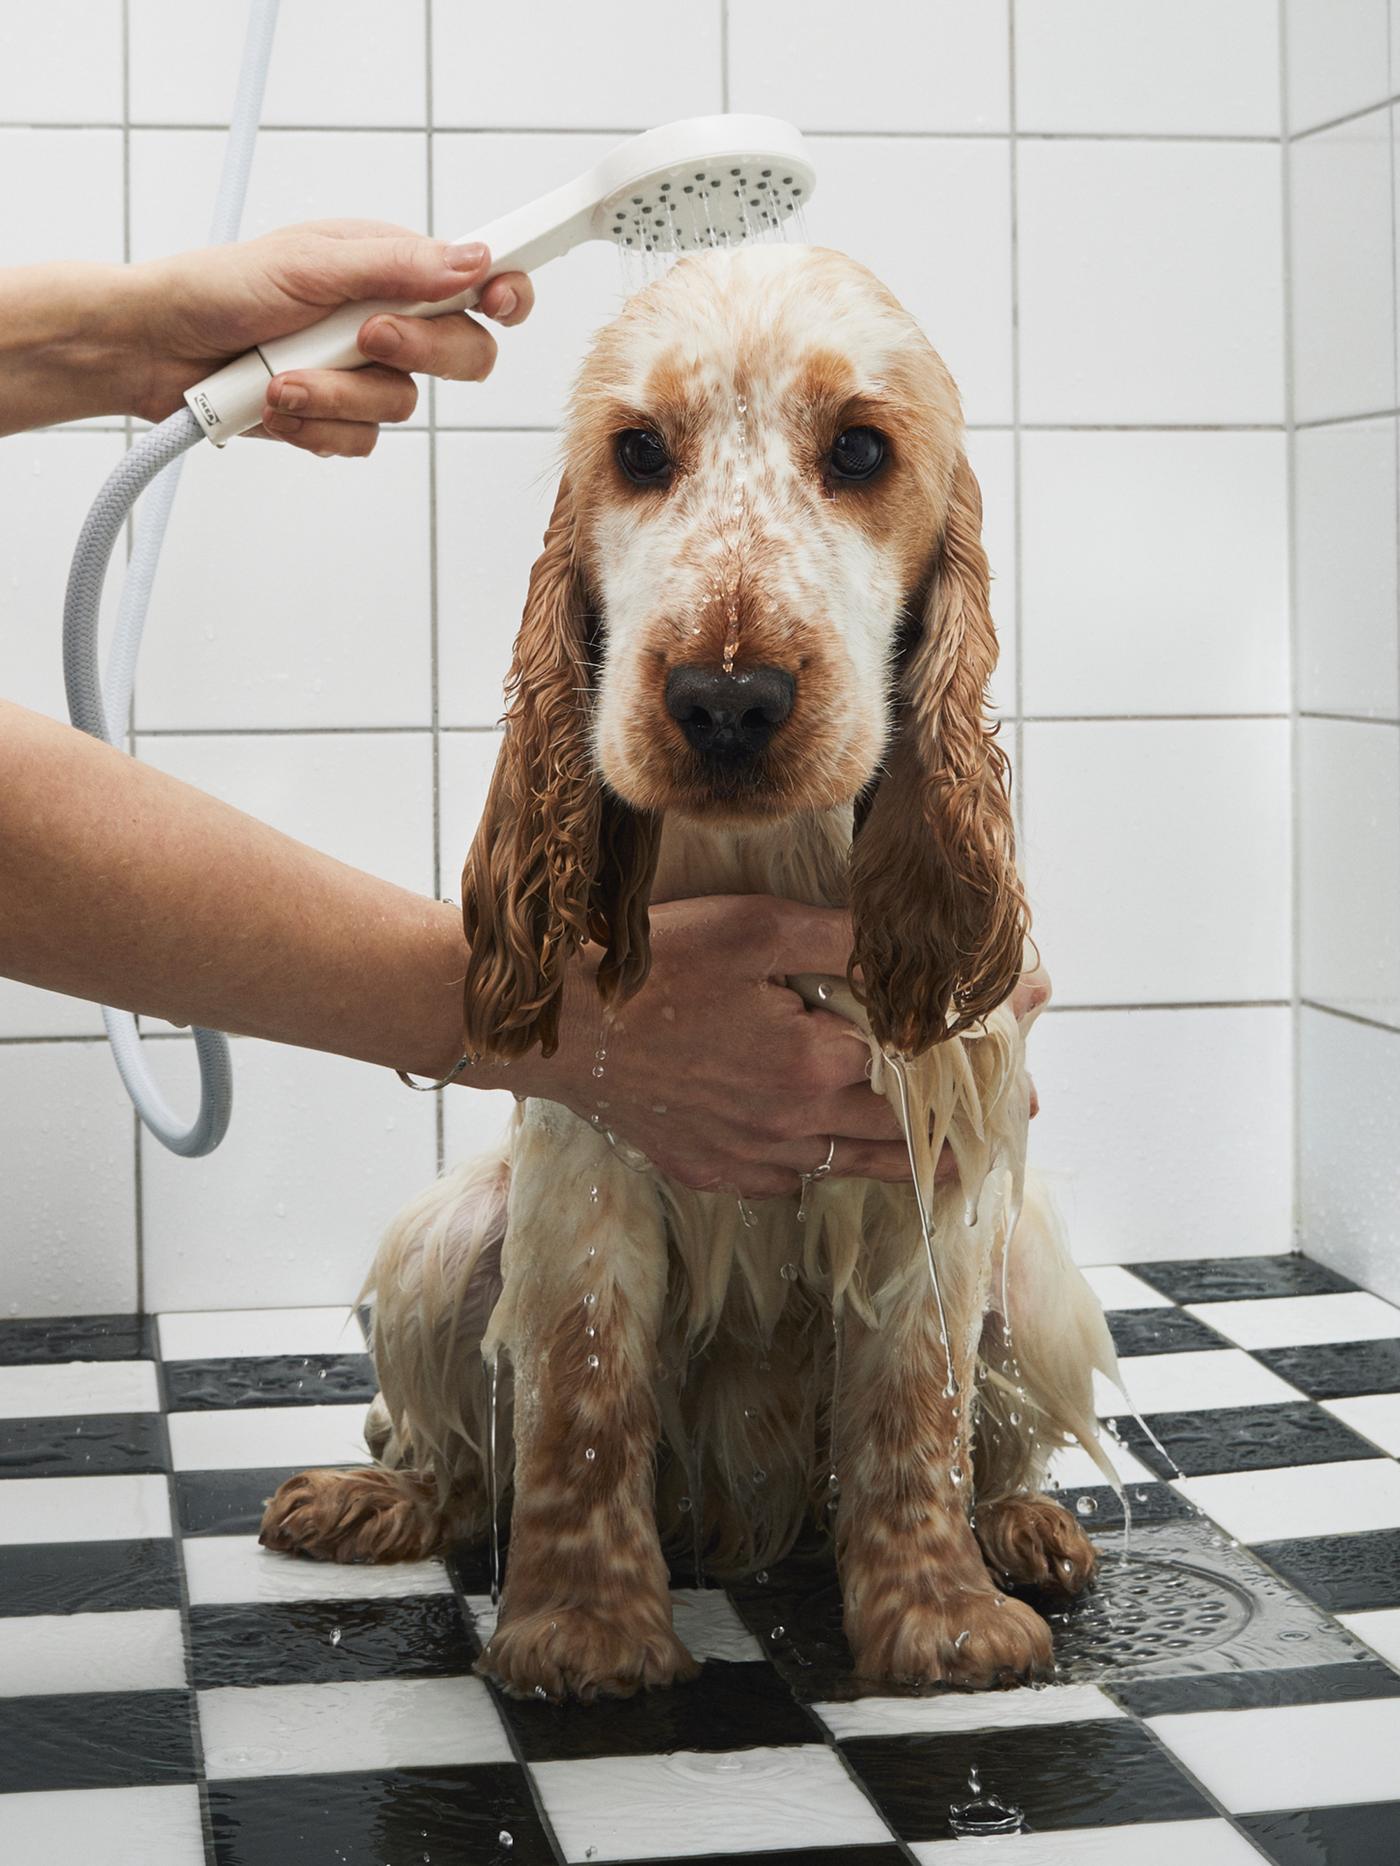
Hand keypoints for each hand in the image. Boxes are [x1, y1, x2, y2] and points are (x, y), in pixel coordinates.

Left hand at [122, 219, 532, 453]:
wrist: (154, 349)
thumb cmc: (217, 288)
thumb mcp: (309, 264)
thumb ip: (396, 266)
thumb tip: (474, 261)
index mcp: (391, 267)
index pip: (478, 280)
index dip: (504, 294)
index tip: (499, 302)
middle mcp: (388, 320)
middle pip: (463, 353)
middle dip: (415, 351)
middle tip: (365, 336)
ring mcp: (364, 375)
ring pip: (403, 407)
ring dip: (336, 395)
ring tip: (281, 377)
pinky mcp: (337, 418)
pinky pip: (361, 441)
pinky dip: (315, 425)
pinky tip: (276, 404)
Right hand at [522, 900, 1052, 1198]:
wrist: (556, 1031)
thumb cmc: (650, 968)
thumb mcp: (752, 928)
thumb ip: (842, 938)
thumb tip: (912, 941)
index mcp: (814, 1063)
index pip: (923, 1061)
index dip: (983, 1045)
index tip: (1028, 1031)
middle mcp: (793, 1124)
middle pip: (903, 1134)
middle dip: (966, 1124)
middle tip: (1013, 1116)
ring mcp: (750, 1157)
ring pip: (853, 1169)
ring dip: (910, 1165)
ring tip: (955, 1163)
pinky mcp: (711, 1171)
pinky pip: (790, 1180)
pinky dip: (826, 1169)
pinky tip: (838, 1157)